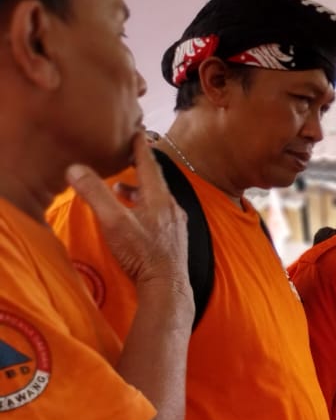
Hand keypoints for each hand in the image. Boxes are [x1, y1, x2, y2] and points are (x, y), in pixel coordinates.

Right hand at [66, 132, 188, 286]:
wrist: (166, 287)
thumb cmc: (142, 254)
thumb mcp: (114, 221)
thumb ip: (95, 194)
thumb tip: (75, 168)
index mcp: (160, 199)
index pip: (150, 165)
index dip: (140, 148)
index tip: (136, 132)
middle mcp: (172, 209)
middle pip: (155, 182)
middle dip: (139, 168)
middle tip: (127, 157)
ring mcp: (176, 226)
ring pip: (156, 200)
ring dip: (139, 191)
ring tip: (121, 189)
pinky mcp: (174, 240)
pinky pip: (159, 215)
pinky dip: (145, 208)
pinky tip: (135, 218)